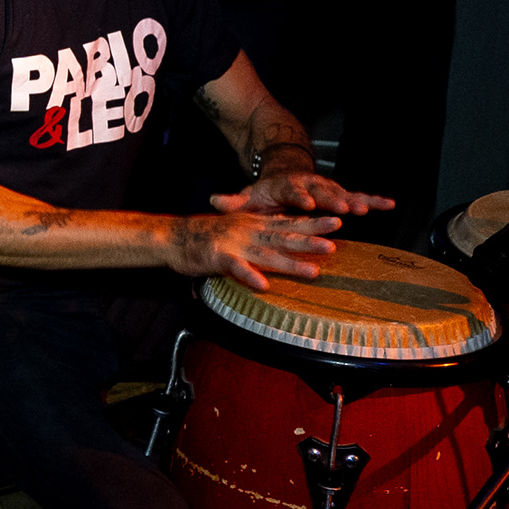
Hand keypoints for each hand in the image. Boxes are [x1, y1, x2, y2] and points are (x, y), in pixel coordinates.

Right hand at [169, 208, 344, 286]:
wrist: (172, 236)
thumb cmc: (205, 236)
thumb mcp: (237, 227)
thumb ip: (260, 233)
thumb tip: (286, 237)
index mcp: (254, 224)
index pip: (288, 222)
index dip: (312, 223)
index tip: (336, 223)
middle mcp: (249, 231)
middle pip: (284, 236)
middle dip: (310, 240)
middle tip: (334, 245)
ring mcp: (234, 243)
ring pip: (267, 254)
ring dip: (291, 263)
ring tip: (313, 272)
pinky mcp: (217, 256)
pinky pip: (236, 268)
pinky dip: (249, 276)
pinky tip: (263, 286)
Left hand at [232, 165, 390, 219]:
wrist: (285, 174)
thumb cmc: (266, 193)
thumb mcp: (249, 196)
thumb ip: (234, 202)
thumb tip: (214, 200)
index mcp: (285, 185)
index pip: (292, 190)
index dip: (299, 197)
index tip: (305, 204)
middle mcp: (309, 184)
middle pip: (322, 192)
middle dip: (332, 199)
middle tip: (345, 208)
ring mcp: (326, 188)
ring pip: (342, 193)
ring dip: (355, 200)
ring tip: (368, 208)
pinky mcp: (340, 194)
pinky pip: (359, 197)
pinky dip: (374, 200)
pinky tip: (389, 204)